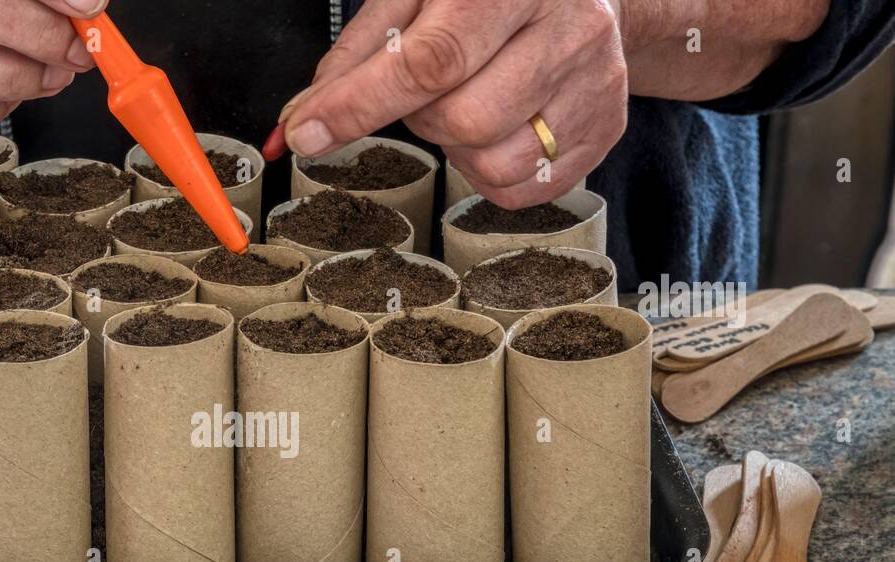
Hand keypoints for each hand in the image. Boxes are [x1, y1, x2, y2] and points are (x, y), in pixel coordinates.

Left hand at [280, 0, 627, 208]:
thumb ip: (358, 54)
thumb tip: (302, 121)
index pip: (428, 61)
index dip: (361, 105)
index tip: (309, 134)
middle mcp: (567, 27)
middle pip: (461, 120)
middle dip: (421, 118)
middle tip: (428, 89)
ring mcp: (595, 81)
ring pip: (493, 161)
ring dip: (455, 148)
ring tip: (467, 102)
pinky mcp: (605, 127)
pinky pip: (523, 190)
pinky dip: (488, 172)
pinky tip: (496, 126)